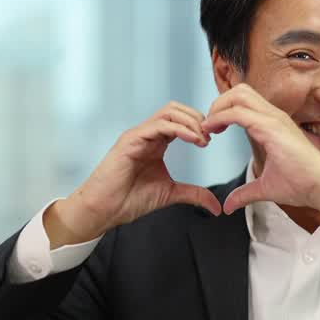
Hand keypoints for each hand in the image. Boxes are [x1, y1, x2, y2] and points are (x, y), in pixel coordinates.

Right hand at [46, 102, 221, 246]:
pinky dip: (180, 129)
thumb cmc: (129, 200)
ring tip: (203, 139)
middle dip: (197, 119)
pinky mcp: (131, 140)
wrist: (104, 210)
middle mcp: (147, 134)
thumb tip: (215, 206)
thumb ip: (193, 194)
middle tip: (210, 137)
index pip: (180, 120)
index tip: (210, 141)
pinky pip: (159, 125)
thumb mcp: (170, 194)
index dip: (198, 126)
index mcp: (156, 142)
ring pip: (169, 112)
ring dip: (191, 122)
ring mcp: (138, 135)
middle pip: (176, 109)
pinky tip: (193, 140)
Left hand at [201, 84, 319, 214]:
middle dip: (218, 104)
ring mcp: (274, 119)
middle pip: (239, 91)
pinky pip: (238, 113)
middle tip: (207, 126)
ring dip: (218, 107)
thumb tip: (229, 205)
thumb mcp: (265, 188)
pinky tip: (211, 131)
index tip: (211, 131)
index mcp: (274, 124)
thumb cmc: (302, 185)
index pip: (244, 103)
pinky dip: (220, 118)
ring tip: (208, 127)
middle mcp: (274, 116)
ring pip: (238, 95)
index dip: (223, 111)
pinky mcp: (272, 127)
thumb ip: (245, 193)